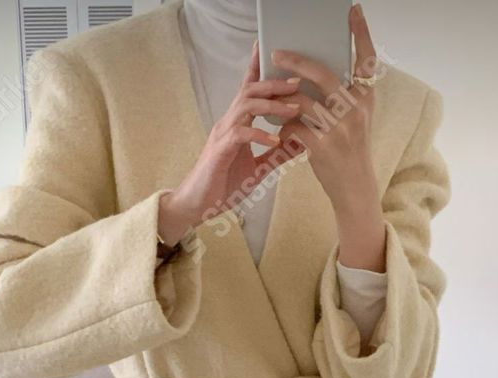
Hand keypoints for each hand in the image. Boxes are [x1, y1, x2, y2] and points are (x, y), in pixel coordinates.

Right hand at [158, 44, 301, 245]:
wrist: (197, 205)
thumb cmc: (223, 186)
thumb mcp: (257, 170)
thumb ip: (276, 156)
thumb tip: (300, 144)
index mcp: (237, 124)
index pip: (247, 90)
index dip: (257, 69)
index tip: (273, 53)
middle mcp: (228, 123)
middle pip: (250, 91)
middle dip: (274, 84)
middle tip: (298, 83)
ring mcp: (223, 135)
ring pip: (246, 107)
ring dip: (272, 106)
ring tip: (294, 109)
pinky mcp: (220, 150)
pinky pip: (241, 134)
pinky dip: (260, 134)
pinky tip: (275, 140)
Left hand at [269, 5, 386, 270]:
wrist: (354, 190)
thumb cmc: (350, 151)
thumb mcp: (356, 120)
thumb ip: (343, 95)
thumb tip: (314, 71)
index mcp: (366, 98)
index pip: (366, 59)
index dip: (360, 33)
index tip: (352, 10)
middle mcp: (356, 110)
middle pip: (322, 74)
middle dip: (296, 61)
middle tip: (276, 53)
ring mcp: (339, 129)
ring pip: (301, 101)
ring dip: (281, 97)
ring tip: (269, 93)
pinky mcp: (322, 148)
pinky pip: (293, 127)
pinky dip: (283, 126)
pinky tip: (279, 128)